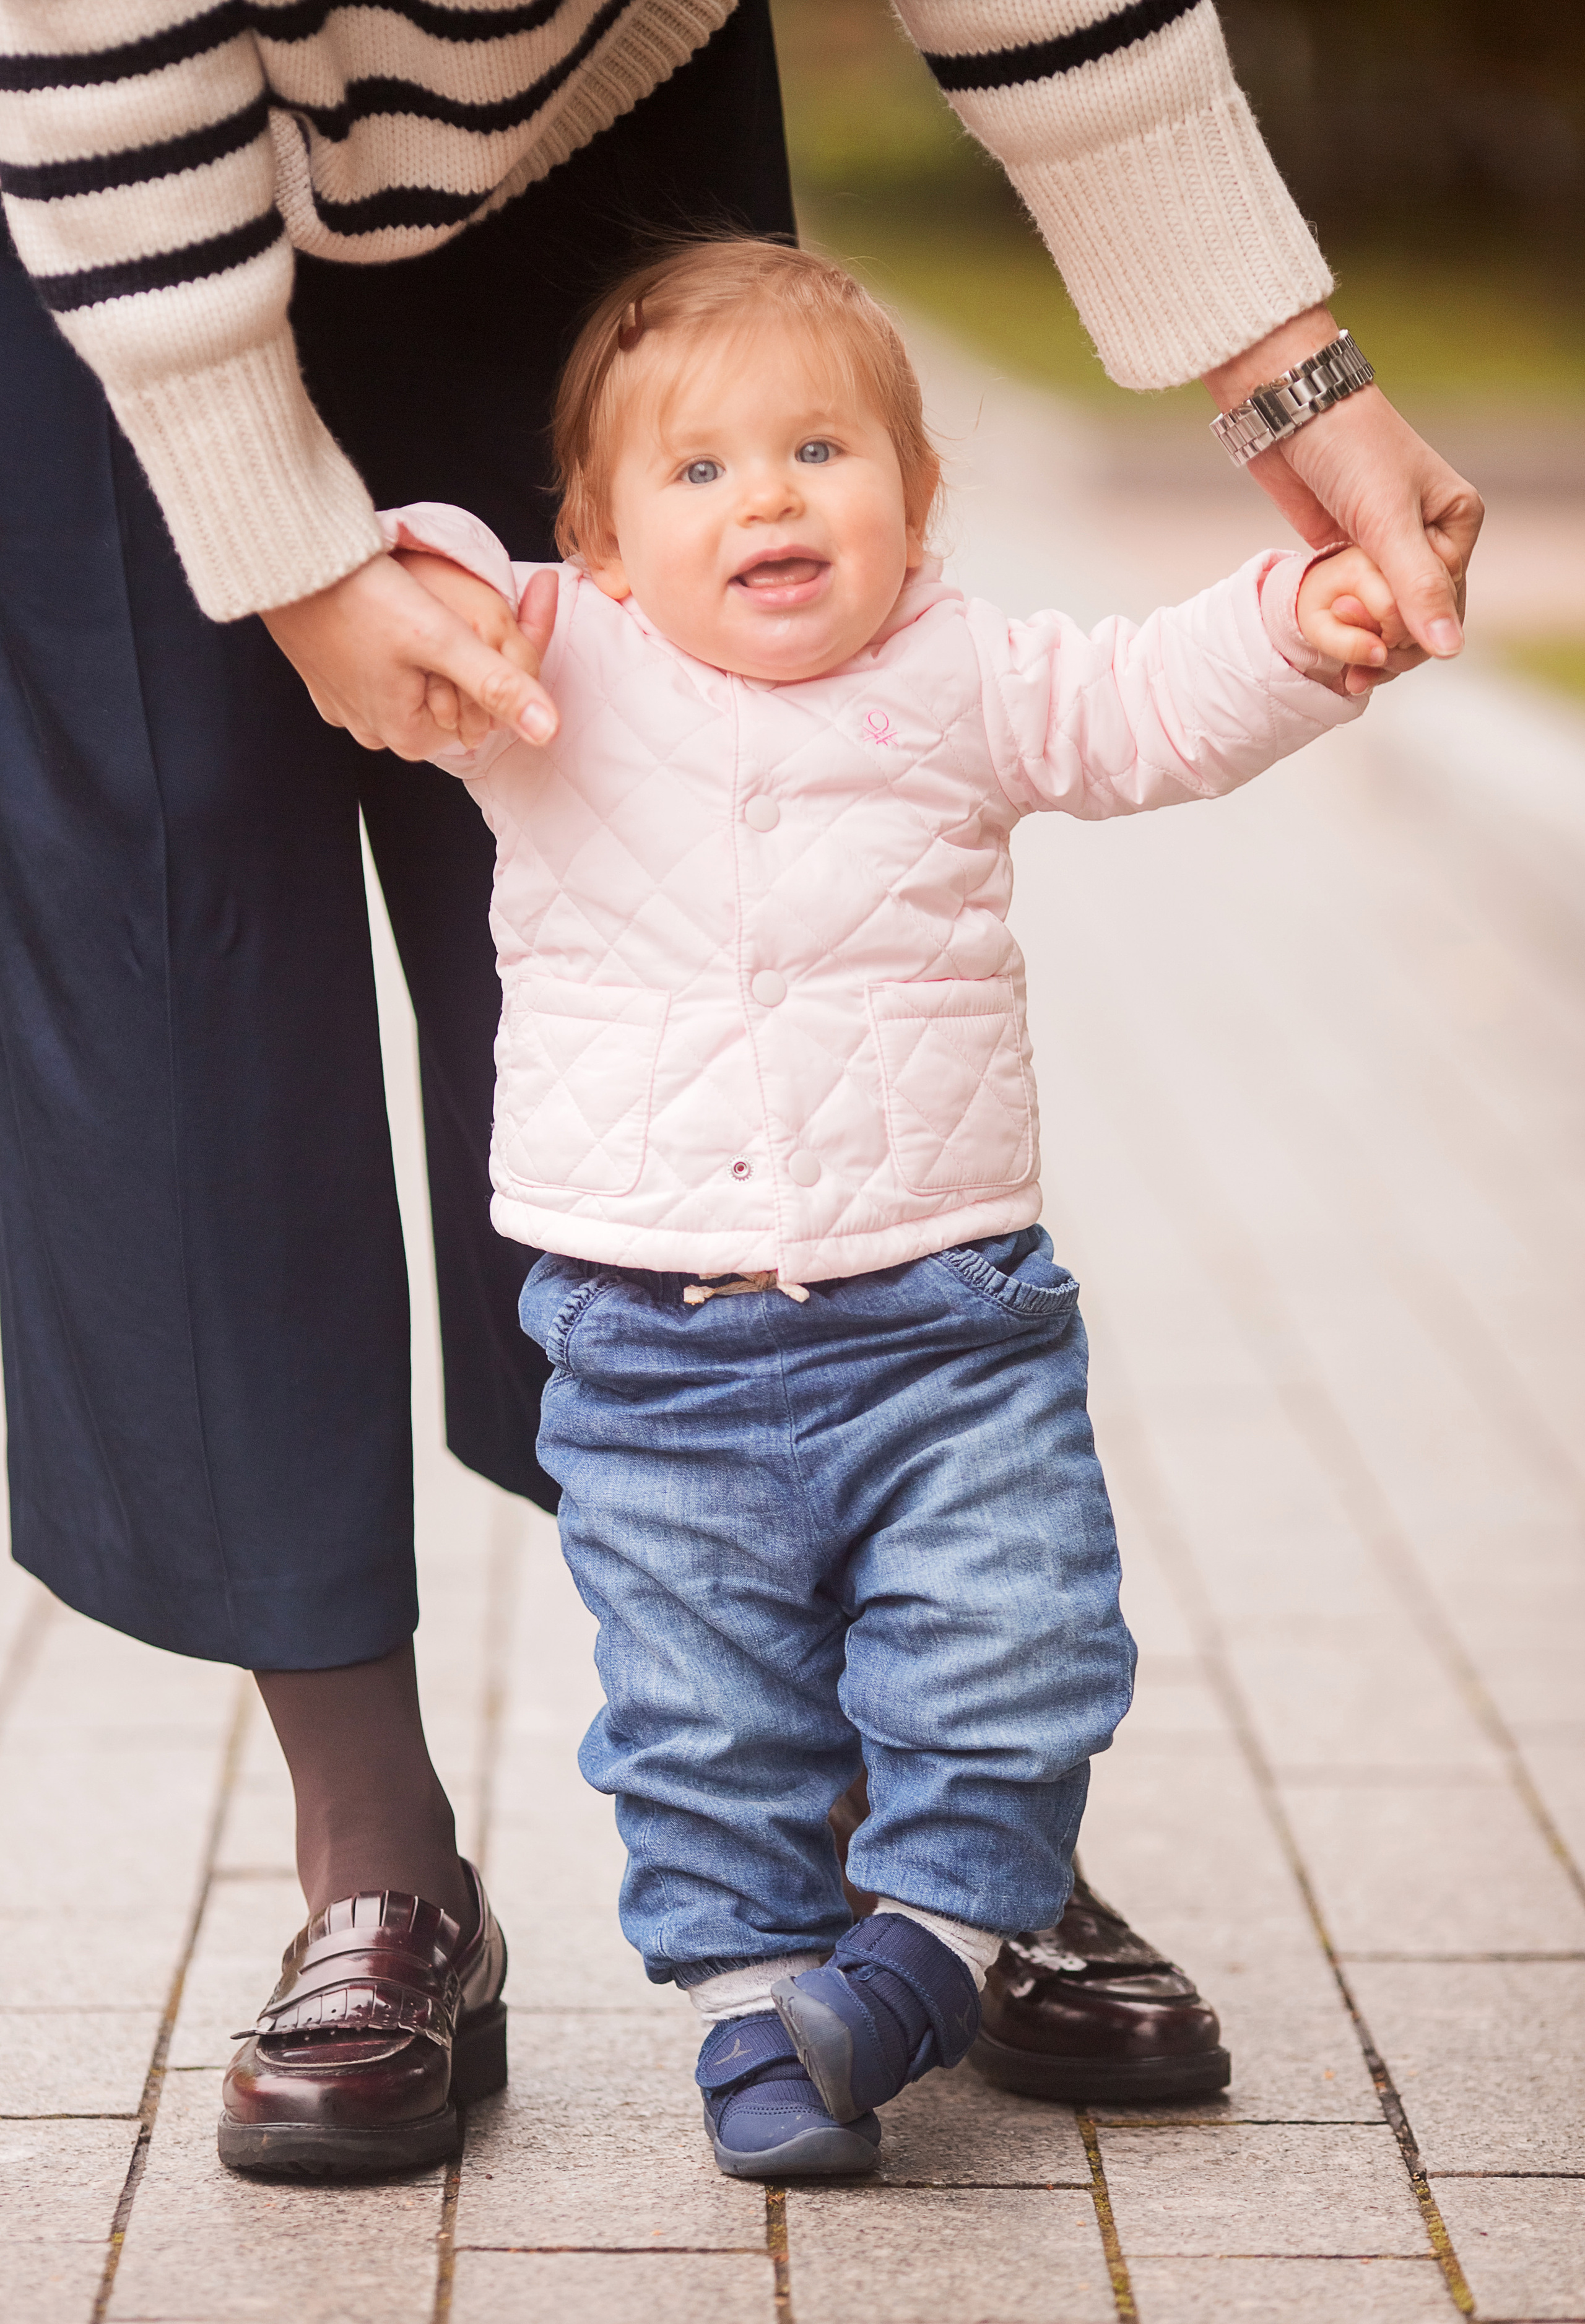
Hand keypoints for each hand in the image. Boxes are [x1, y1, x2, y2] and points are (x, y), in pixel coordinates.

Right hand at [261, 553, 559, 759]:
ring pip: (417, 681)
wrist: (286, 561)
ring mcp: (347, 708)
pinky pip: (380, 668)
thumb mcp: (443, 639)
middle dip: (466, 656)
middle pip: (449, 698)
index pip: (482, 711)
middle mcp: (376, 734)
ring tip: (423, 606)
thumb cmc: (362, 596)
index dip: (502, 666)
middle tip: (458, 608)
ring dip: (432, 648)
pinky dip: (395, 643)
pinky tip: (392, 612)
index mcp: (409, 738)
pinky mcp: (326, 680)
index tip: (509, 615)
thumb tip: (549, 730)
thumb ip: (499, 684)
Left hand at [1203, 307, 1481, 668]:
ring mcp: (1387, 544)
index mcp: (1457, 522)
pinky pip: (1357, 601)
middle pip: (1418, 613)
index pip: (1445, 601)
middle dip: (1390, 644)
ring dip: (1368, 641)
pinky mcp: (1349, 548)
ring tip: (1346, 670)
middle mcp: (1430, 535)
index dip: (1411, 632)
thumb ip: (1417, 587)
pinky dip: (1347, 625)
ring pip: (1386, 613)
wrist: (1289, 410)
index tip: (1374, 643)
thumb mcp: (1387, 521)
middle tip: (1356, 669)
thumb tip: (1451, 651)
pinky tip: (1334, 654)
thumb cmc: (1349, 449)